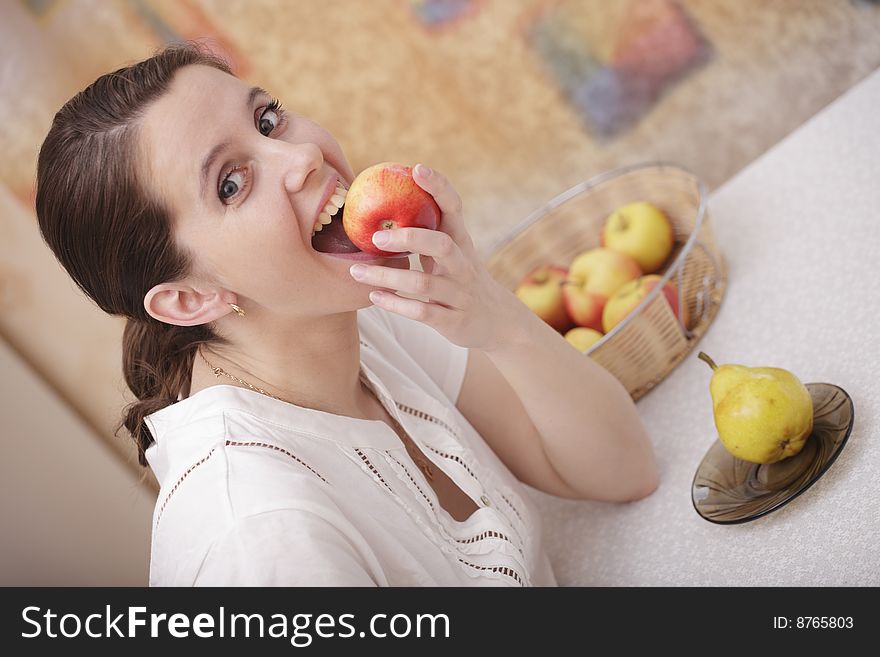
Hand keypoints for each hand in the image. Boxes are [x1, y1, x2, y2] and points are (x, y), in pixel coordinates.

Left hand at [348, 163, 524, 351]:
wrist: (496, 321)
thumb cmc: (461, 279)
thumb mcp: (453, 253)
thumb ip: (428, 232)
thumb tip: (385, 203)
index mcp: (462, 242)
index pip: (454, 208)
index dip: (439, 187)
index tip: (417, 168)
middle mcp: (464, 265)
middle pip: (440, 244)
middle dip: (408, 238)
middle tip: (375, 236)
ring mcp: (460, 294)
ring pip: (423, 282)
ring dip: (387, 277)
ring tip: (356, 271)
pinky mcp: (454, 320)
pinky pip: (422, 311)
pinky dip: (396, 304)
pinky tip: (375, 297)